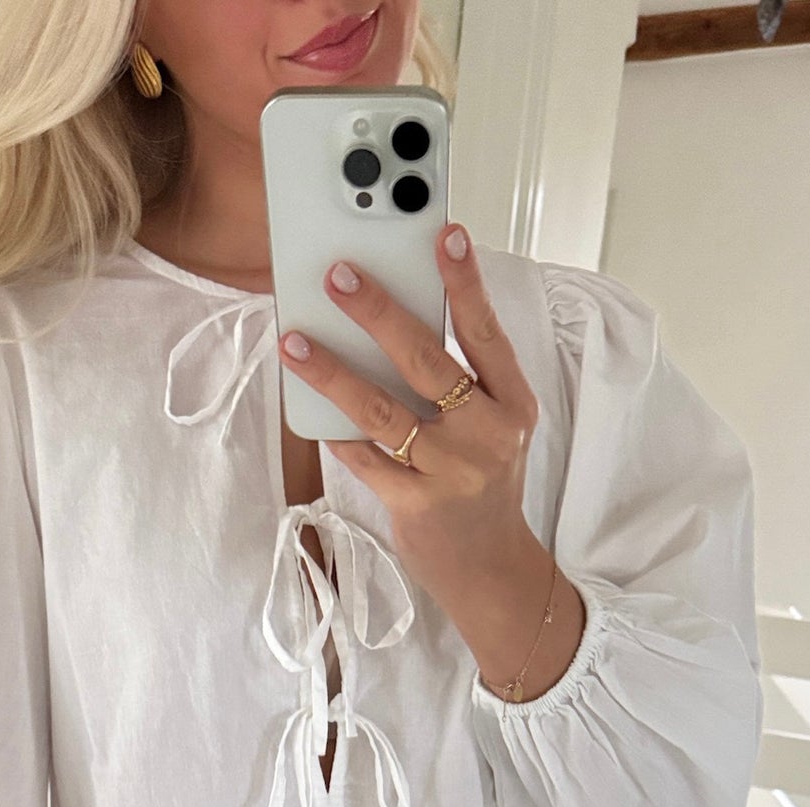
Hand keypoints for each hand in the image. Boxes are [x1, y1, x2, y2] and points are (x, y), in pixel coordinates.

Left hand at [275, 219, 542, 627]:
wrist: (491, 569)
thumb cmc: (483, 484)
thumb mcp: (493, 427)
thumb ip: (460, 379)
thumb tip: (396, 317)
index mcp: (512, 405)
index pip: (485, 333)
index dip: (465, 283)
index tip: (444, 234)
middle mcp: (487, 435)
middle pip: (427, 361)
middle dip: (379, 313)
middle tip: (339, 276)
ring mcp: (451, 472)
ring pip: (382, 411)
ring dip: (333, 373)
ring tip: (296, 342)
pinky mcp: (416, 506)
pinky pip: (365, 459)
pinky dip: (337, 433)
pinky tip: (311, 407)